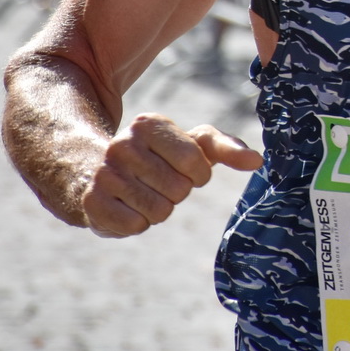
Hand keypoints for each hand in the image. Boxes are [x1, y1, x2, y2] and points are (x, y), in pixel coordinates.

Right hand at [80, 114, 261, 237]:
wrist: (98, 176)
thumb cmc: (159, 158)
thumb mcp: (193, 145)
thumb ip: (227, 148)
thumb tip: (258, 161)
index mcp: (149, 124)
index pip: (196, 162)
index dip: (197, 174)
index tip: (182, 168)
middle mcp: (122, 144)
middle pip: (178, 189)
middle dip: (176, 192)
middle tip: (158, 183)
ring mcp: (104, 173)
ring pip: (159, 211)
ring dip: (158, 209)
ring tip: (142, 194)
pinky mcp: (91, 203)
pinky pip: (136, 226)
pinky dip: (138, 223)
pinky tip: (126, 207)